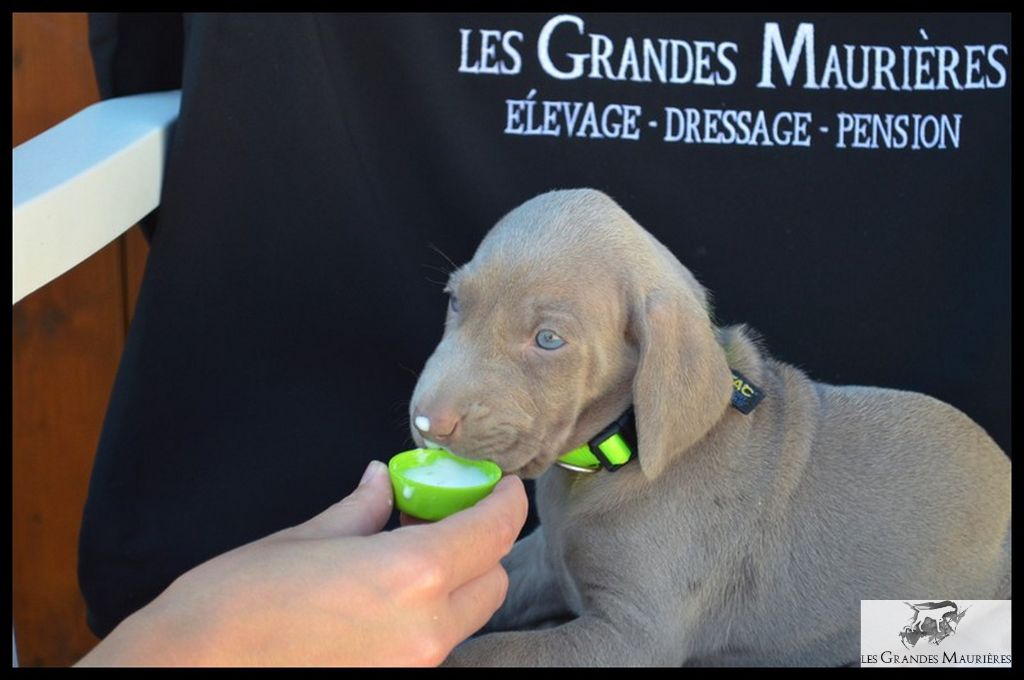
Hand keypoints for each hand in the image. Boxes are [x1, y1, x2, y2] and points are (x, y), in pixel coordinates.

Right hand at [76, 461, 527, 666]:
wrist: (190, 672)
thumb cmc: (235, 602)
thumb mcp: (305, 540)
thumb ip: (361, 510)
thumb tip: (382, 481)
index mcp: (411, 575)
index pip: (494, 531)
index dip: (505, 501)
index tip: (501, 485)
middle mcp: (426, 630)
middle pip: (492, 579)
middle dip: (481, 544)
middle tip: (444, 517)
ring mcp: (413, 667)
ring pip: (467, 617)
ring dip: (455, 583)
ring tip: (406, 556)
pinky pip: (434, 645)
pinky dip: (428, 616)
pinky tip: (385, 599)